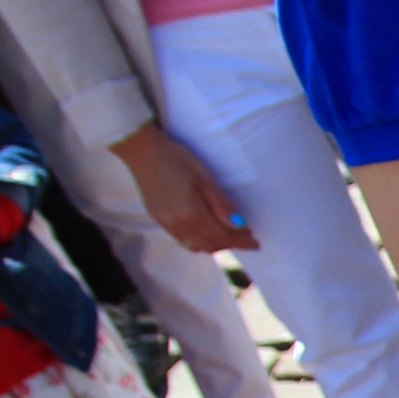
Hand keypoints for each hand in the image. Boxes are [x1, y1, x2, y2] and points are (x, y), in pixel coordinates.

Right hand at [111, 121, 257, 252]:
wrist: (142, 151)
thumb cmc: (176, 159)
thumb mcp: (204, 179)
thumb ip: (221, 205)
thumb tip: (239, 226)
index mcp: (191, 215)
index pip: (222, 237)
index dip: (241, 242)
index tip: (256, 243)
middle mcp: (177, 225)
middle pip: (210, 245)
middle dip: (230, 244)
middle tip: (245, 236)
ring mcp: (166, 223)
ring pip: (196, 246)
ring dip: (215, 244)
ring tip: (229, 235)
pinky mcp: (158, 219)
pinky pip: (183, 240)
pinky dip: (199, 241)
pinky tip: (206, 231)